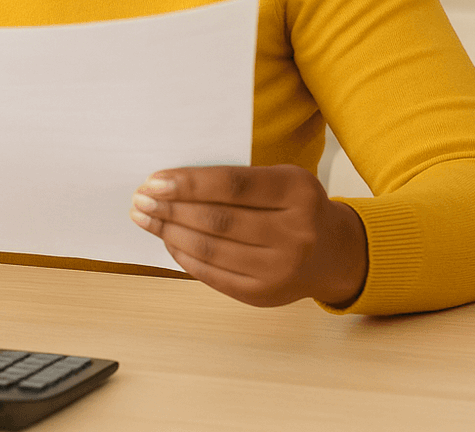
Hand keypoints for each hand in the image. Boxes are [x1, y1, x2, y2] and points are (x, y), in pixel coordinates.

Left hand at [130, 164, 367, 307]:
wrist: (333, 253)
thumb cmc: (296, 207)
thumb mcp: (281, 179)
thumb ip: (236, 180)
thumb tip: (171, 183)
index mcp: (297, 192)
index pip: (232, 185)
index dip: (189, 183)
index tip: (154, 180)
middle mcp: (295, 232)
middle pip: (217, 219)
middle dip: (170, 208)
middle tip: (140, 199)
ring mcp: (280, 268)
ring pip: (211, 249)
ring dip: (169, 232)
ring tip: (146, 218)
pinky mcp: (264, 295)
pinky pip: (212, 274)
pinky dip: (184, 256)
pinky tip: (168, 240)